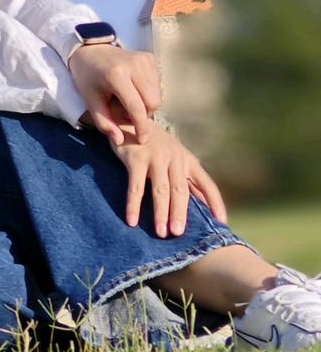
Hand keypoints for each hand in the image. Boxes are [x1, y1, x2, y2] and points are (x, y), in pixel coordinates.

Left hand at [69, 44, 160, 145]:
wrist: (89, 50)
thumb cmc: (87, 77)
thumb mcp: (90, 100)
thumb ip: (104, 122)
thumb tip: (120, 141)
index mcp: (116, 75)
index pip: (137, 107)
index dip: (141, 126)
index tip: (142, 140)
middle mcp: (134, 65)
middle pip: (153, 102)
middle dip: (144, 115)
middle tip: (127, 114)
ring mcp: (144, 59)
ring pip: (157, 94)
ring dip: (146, 104)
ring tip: (128, 102)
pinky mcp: (149, 57)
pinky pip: (157, 84)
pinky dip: (148, 92)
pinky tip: (133, 90)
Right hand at [109, 123, 226, 236]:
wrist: (129, 118)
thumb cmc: (153, 144)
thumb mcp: (174, 157)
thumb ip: (186, 179)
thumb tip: (203, 204)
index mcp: (187, 160)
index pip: (207, 184)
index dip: (215, 203)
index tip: (221, 222)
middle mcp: (175, 158)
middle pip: (181, 191)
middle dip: (181, 214)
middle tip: (178, 234)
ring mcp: (155, 157)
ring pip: (161, 190)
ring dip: (161, 213)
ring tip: (161, 232)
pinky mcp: (136, 158)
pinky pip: (136, 187)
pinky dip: (134, 205)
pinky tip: (132, 220)